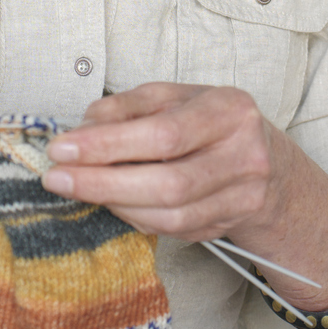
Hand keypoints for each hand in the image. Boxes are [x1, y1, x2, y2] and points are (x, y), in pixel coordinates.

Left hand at [38, 82, 285, 244]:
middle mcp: (245, 157)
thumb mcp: (177, 98)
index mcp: (230, 111)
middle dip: (102, 182)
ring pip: (168, 215)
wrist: (269, 166)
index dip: (108, 144)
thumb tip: (84, 126)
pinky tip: (112, 201)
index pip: (164, 133)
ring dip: (114, 203)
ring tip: (78, 187)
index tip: (63, 148)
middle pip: (167, 183)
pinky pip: (171, 230)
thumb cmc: (213, 123)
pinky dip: (134, 217)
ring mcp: (241, 198)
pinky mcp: (226, 226)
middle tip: (57, 177)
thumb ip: (131, 106)